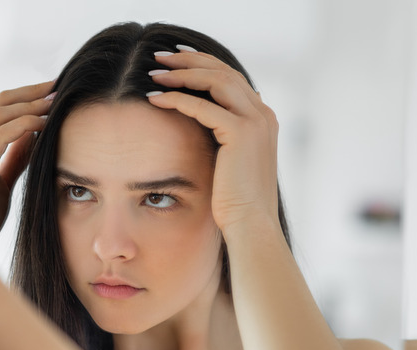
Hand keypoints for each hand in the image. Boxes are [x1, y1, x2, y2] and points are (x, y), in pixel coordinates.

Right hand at [0, 81, 53, 251]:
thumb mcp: (4, 181)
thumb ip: (16, 157)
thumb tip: (35, 134)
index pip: (0, 107)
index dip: (27, 95)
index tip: (54, 91)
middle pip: (1, 102)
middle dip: (33, 91)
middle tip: (60, 85)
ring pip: (1, 113)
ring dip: (32, 104)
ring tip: (57, 102)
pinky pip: (2, 135)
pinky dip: (25, 125)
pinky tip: (45, 124)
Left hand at [146, 50, 278, 233]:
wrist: (251, 225)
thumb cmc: (234, 202)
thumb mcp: (229, 163)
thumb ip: (221, 140)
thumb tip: (199, 127)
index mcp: (262, 118)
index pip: (231, 78)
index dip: (203, 64)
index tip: (175, 59)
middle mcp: (263, 114)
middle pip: (224, 71)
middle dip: (190, 60)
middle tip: (160, 56)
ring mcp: (256, 121)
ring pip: (215, 80)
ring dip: (181, 73)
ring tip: (153, 72)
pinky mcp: (241, 133)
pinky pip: (203, 106)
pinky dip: (176, 98)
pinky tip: (154, 98)